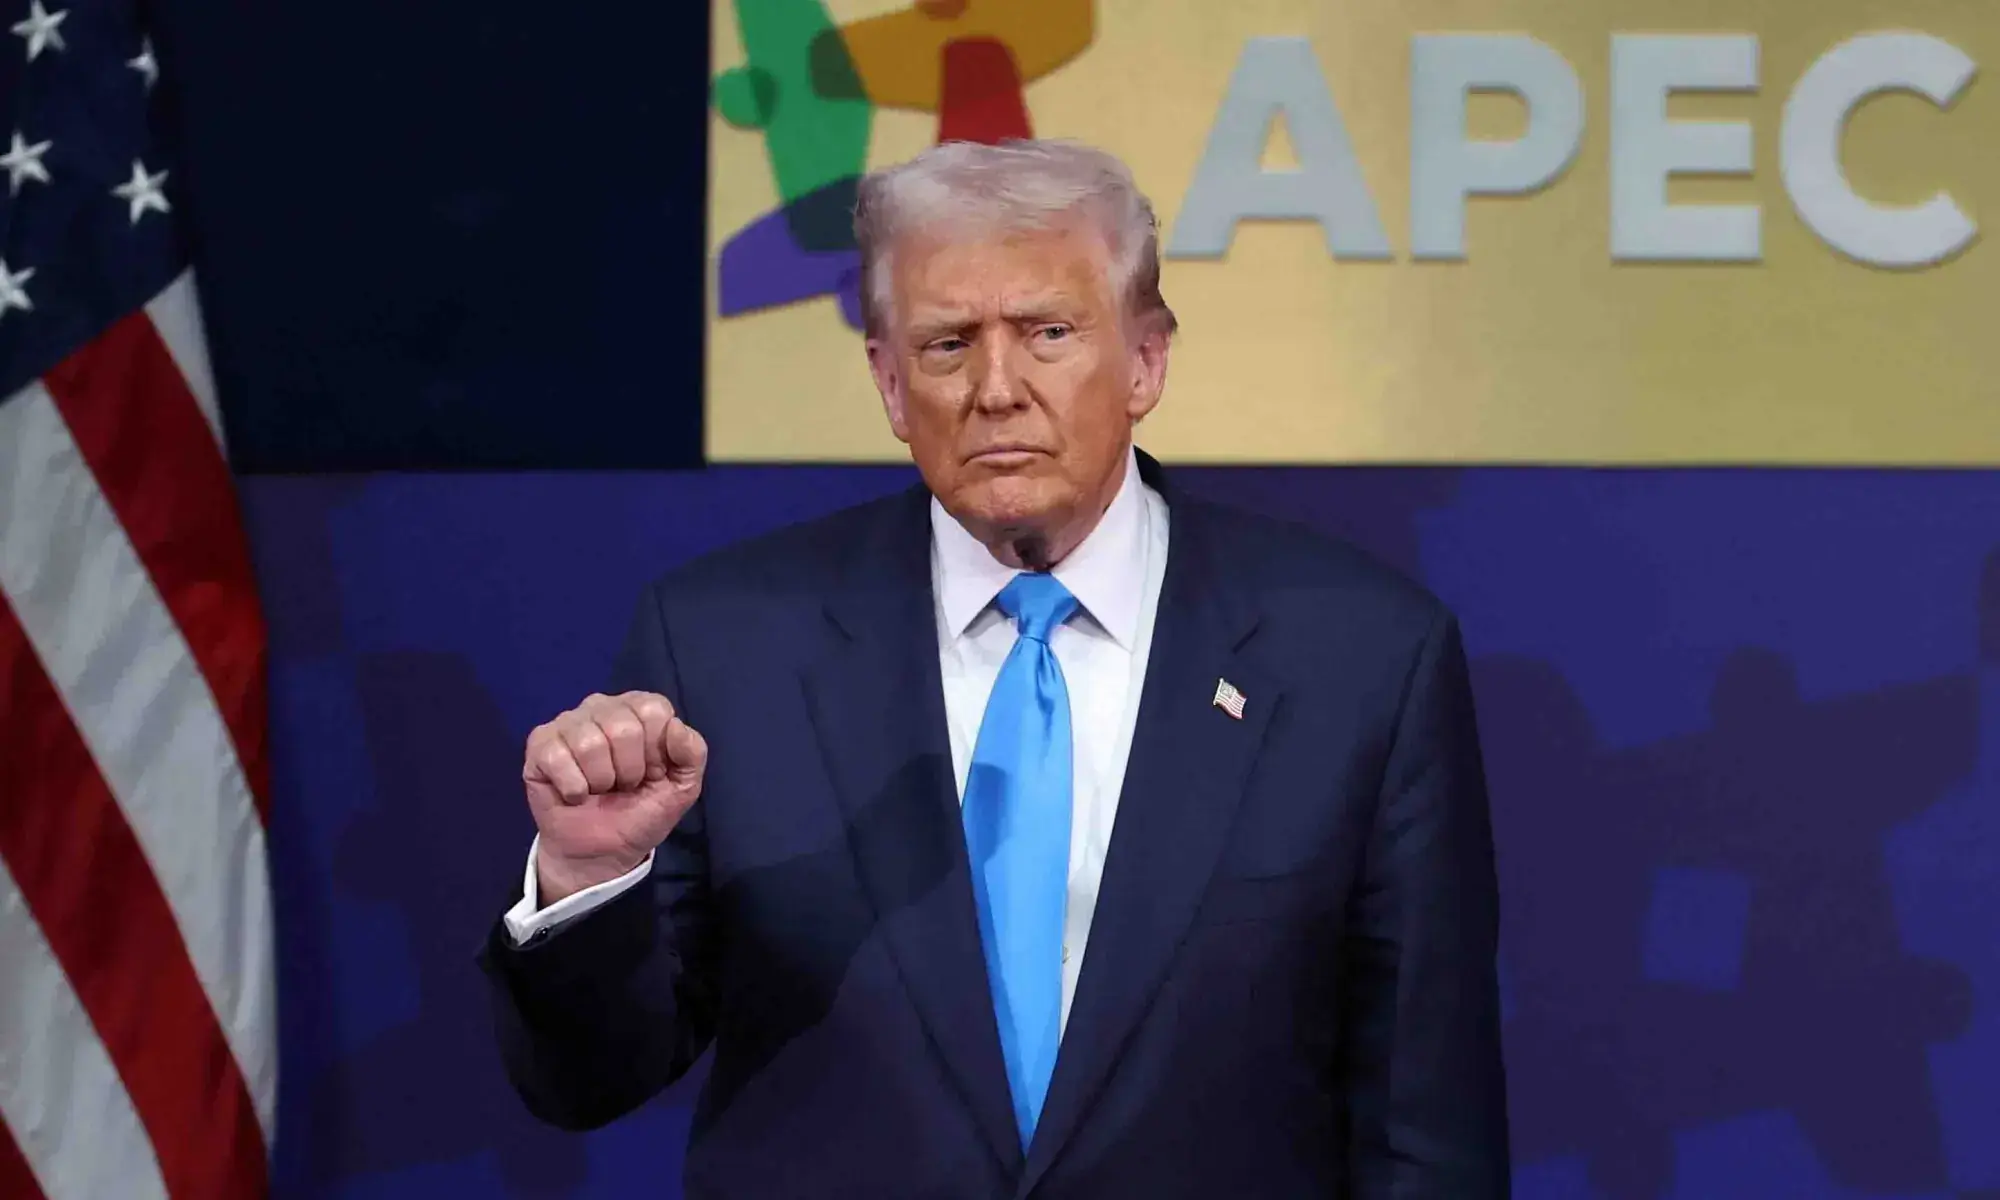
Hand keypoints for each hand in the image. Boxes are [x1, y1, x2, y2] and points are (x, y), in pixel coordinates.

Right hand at [523, 691, 707, 903]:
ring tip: (599, 789)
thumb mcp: (681, 788)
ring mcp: (567, 723)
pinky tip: (575, 794)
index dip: (656, 752)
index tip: (651, 774)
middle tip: (622, 785)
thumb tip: (676, 726)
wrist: (602, 852)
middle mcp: (601, 706)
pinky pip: (557, 758)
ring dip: (600, 781)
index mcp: (638, 709)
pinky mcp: (539, 745)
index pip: (654, 710)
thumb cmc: (640, 812)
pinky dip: (573, 788)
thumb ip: (692, 754)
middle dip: (629, 771)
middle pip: (622, 727)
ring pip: (589, 743)